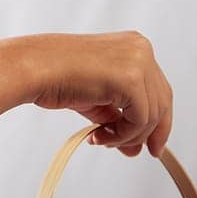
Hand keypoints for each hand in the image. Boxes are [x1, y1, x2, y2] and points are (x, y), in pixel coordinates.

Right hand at [26, 31, 173, 158]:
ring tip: (100, 139)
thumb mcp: (98, 96)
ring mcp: (139, 62)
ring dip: (127, 136)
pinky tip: (99, 135)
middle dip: (147, 133)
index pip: (159, 89)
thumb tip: (136, 147)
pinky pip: (139, 120)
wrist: (34, 68)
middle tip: (130, 151)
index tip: (153, 144)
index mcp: (135, 46)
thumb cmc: (56, 76)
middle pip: (162, 103)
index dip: (159, 121)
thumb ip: (120, 117)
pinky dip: (122, 135)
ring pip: (151, 115)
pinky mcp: (131, 79)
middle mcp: (141, 50)